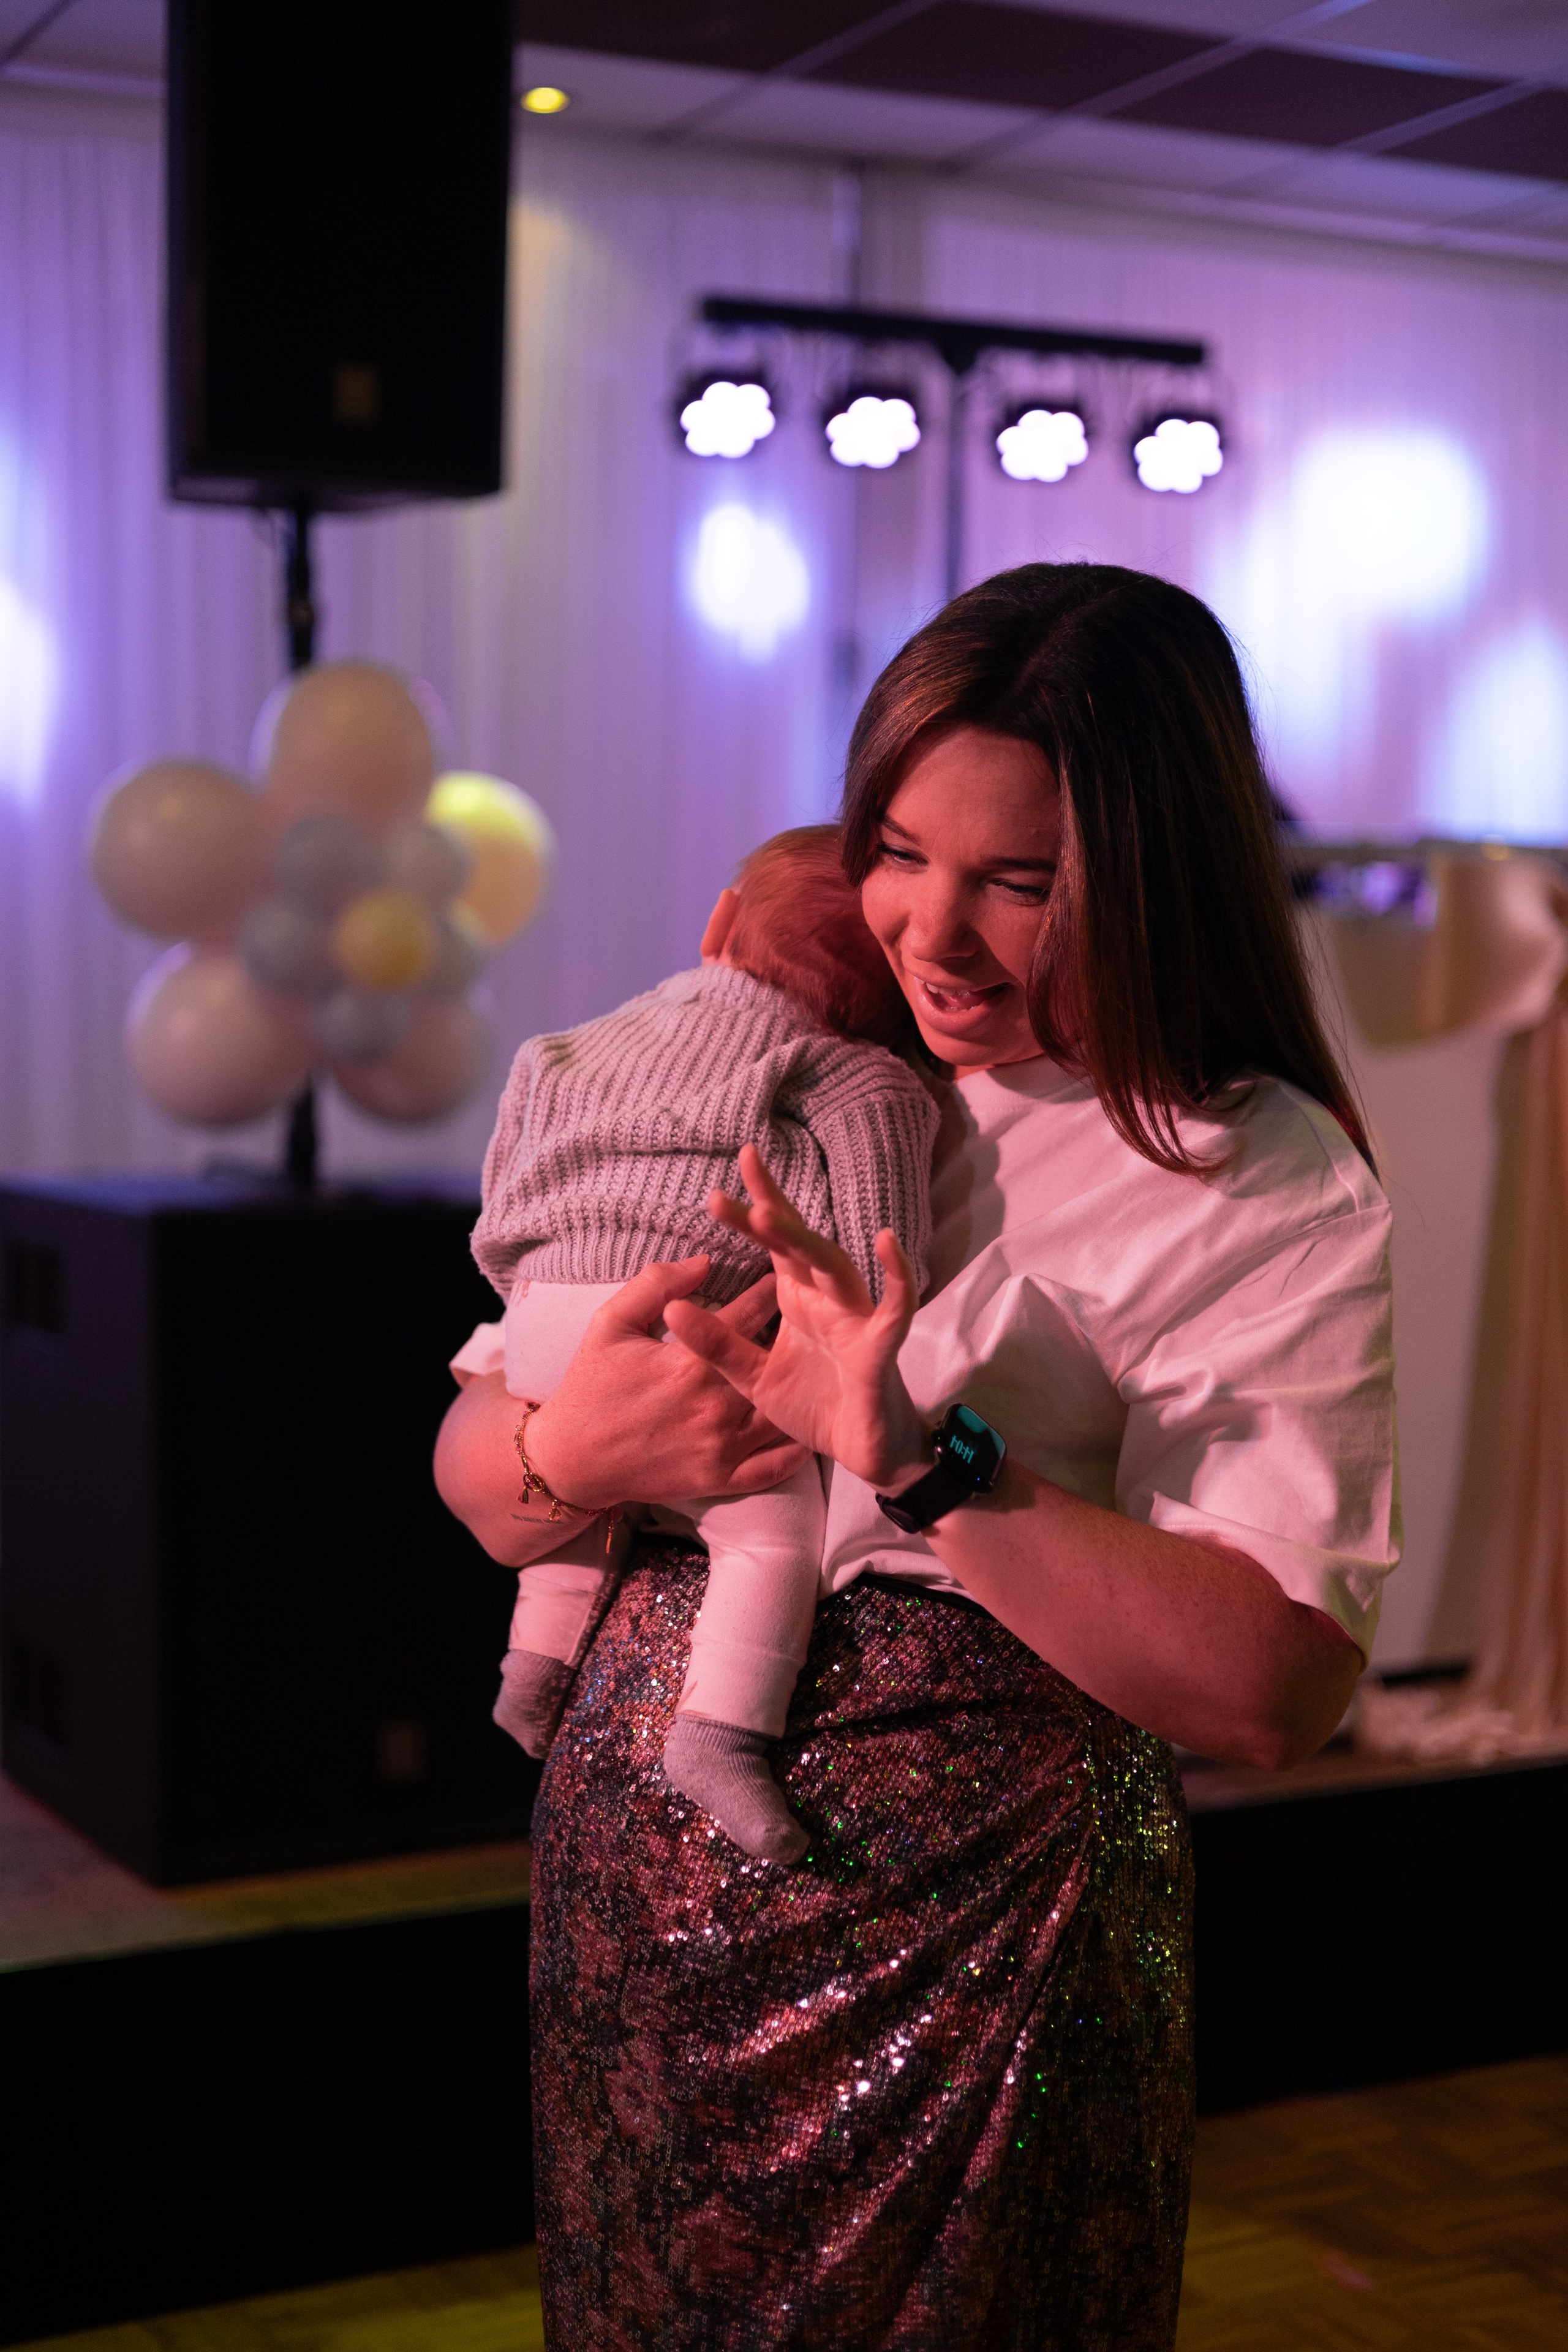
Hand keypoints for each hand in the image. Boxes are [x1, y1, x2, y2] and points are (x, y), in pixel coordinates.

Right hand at [523, 1254, 807, 1510]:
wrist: (570, 1458)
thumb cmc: (590, 1385)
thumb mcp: (610, 1323)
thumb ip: (656, 1284)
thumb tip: (705, 1261)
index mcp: (689, 1361)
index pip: (749, 1314)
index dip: (770, 1290)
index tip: (783, 1276)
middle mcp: (713, 1404)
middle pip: (772, 1361)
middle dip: (792, 1339)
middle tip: (808, 1320)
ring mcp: (719, 1446)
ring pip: (779, 1413)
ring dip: (796, 1390)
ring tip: (808, 1369)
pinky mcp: (718, 1478)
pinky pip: (772, 1468)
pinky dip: (794, 1453)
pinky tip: (802, 1430)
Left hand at [662, 1146, 928, 1489]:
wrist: (860, 1452)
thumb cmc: (814, 1405)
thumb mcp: (752, 1377)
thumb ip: (718, 1344)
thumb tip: (674, 1310)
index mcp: (797, 1300)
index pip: (772, 1247)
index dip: (750, 1213)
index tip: (716, 1186)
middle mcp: (826, 1300)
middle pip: (799, 1245)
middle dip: (769, 1212)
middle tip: (731, 1182)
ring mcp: (856, 1319)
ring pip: (834, 1267)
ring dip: (805, 1240)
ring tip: (768, 1214)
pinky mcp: (880, 1348)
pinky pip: (896, 1308)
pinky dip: (897, 1276)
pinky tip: (887, 1244)